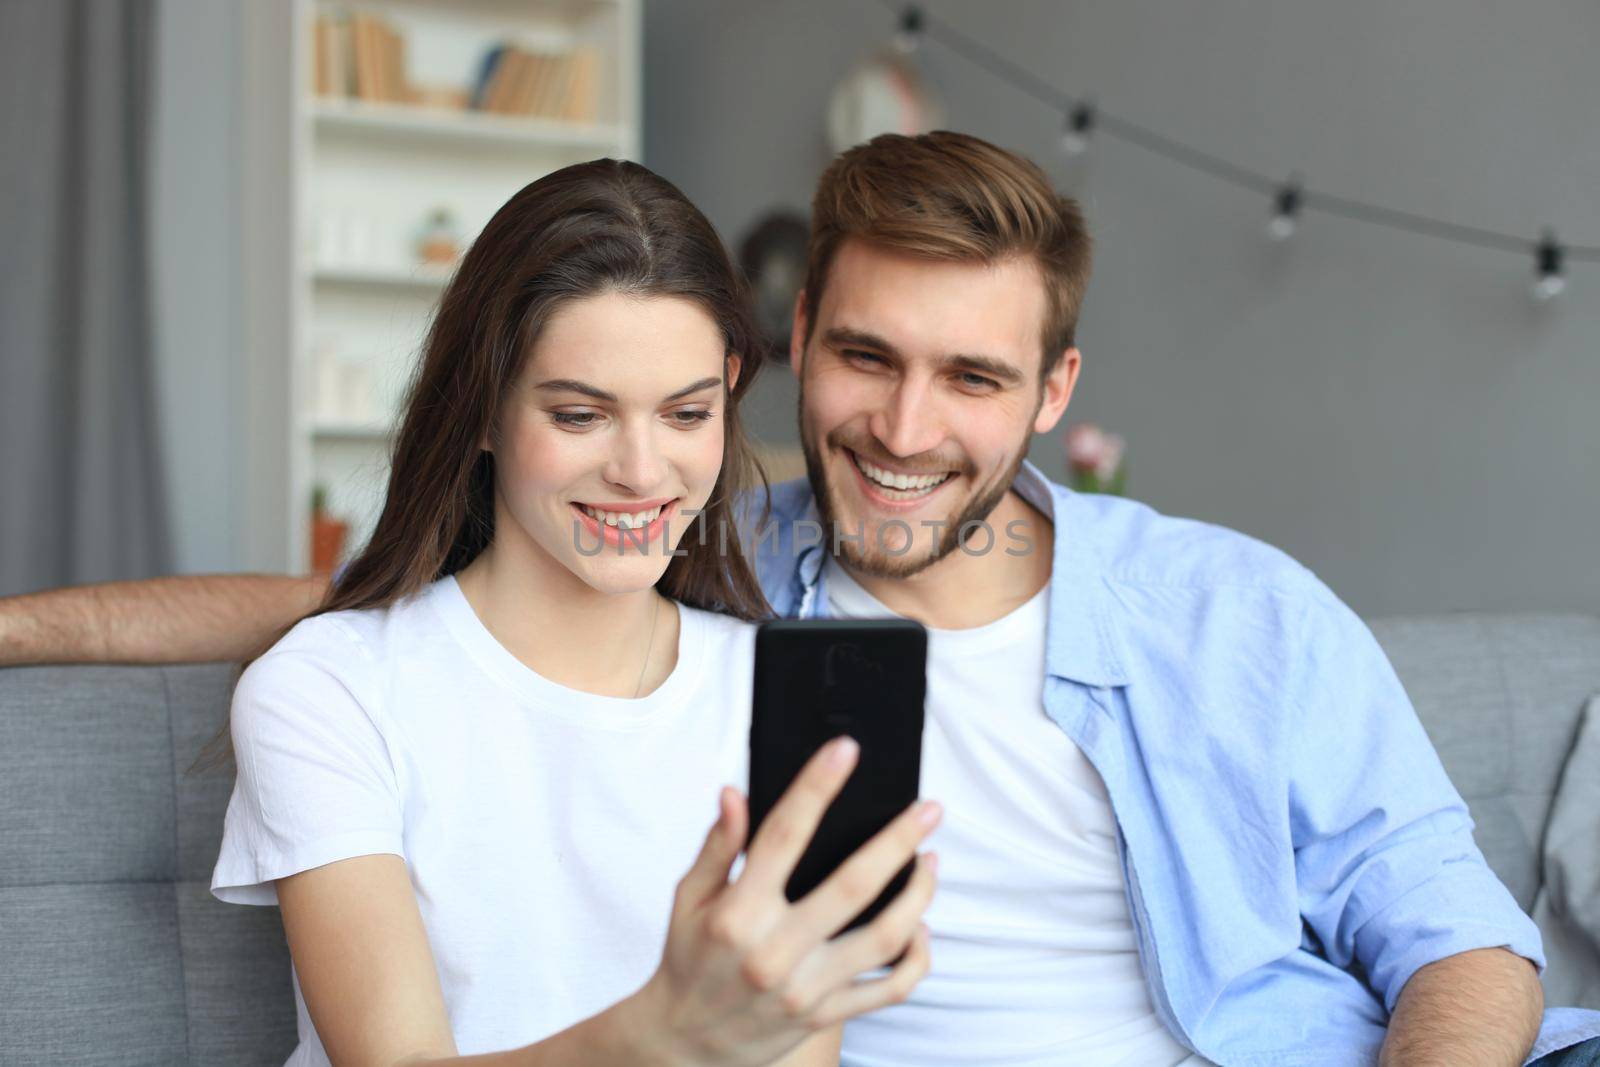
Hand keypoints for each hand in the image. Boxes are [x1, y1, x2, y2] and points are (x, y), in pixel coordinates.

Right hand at [632, 735, 939, 1066]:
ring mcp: (806, 988)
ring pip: (885, 938)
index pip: (783, 835)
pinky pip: (890, 989)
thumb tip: (735, 792)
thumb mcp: (687, 900)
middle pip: (853, 886)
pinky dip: (917, 956)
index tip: (845, 751)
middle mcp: (775, 950)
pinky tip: (921, 926)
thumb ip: (717, 846)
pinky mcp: (826, 1015)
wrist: (683, 1045)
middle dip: (897, 841)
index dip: (816, 787)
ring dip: (919, 895)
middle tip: (929, 809)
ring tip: (931, 861)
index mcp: (737, 913)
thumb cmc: (688, 961)